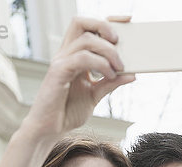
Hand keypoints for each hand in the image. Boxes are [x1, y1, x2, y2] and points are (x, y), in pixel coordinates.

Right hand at [22, 16, 134, 137]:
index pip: (87, 28)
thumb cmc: (67, 112)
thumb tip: (132, 74)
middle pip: (82, 23)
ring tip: (118, 68)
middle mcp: (65, 54)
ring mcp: (60, 62)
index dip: (107, 21)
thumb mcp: (95, 95)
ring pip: (85, 40)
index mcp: (73, 56)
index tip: (127, 21)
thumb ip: (111, 83)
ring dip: (108, 51)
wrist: (49, 130)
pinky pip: (81, 58)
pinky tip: (109, 76)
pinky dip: (100, 64)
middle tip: (120, 43)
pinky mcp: (58, 72)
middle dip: (105, 27)